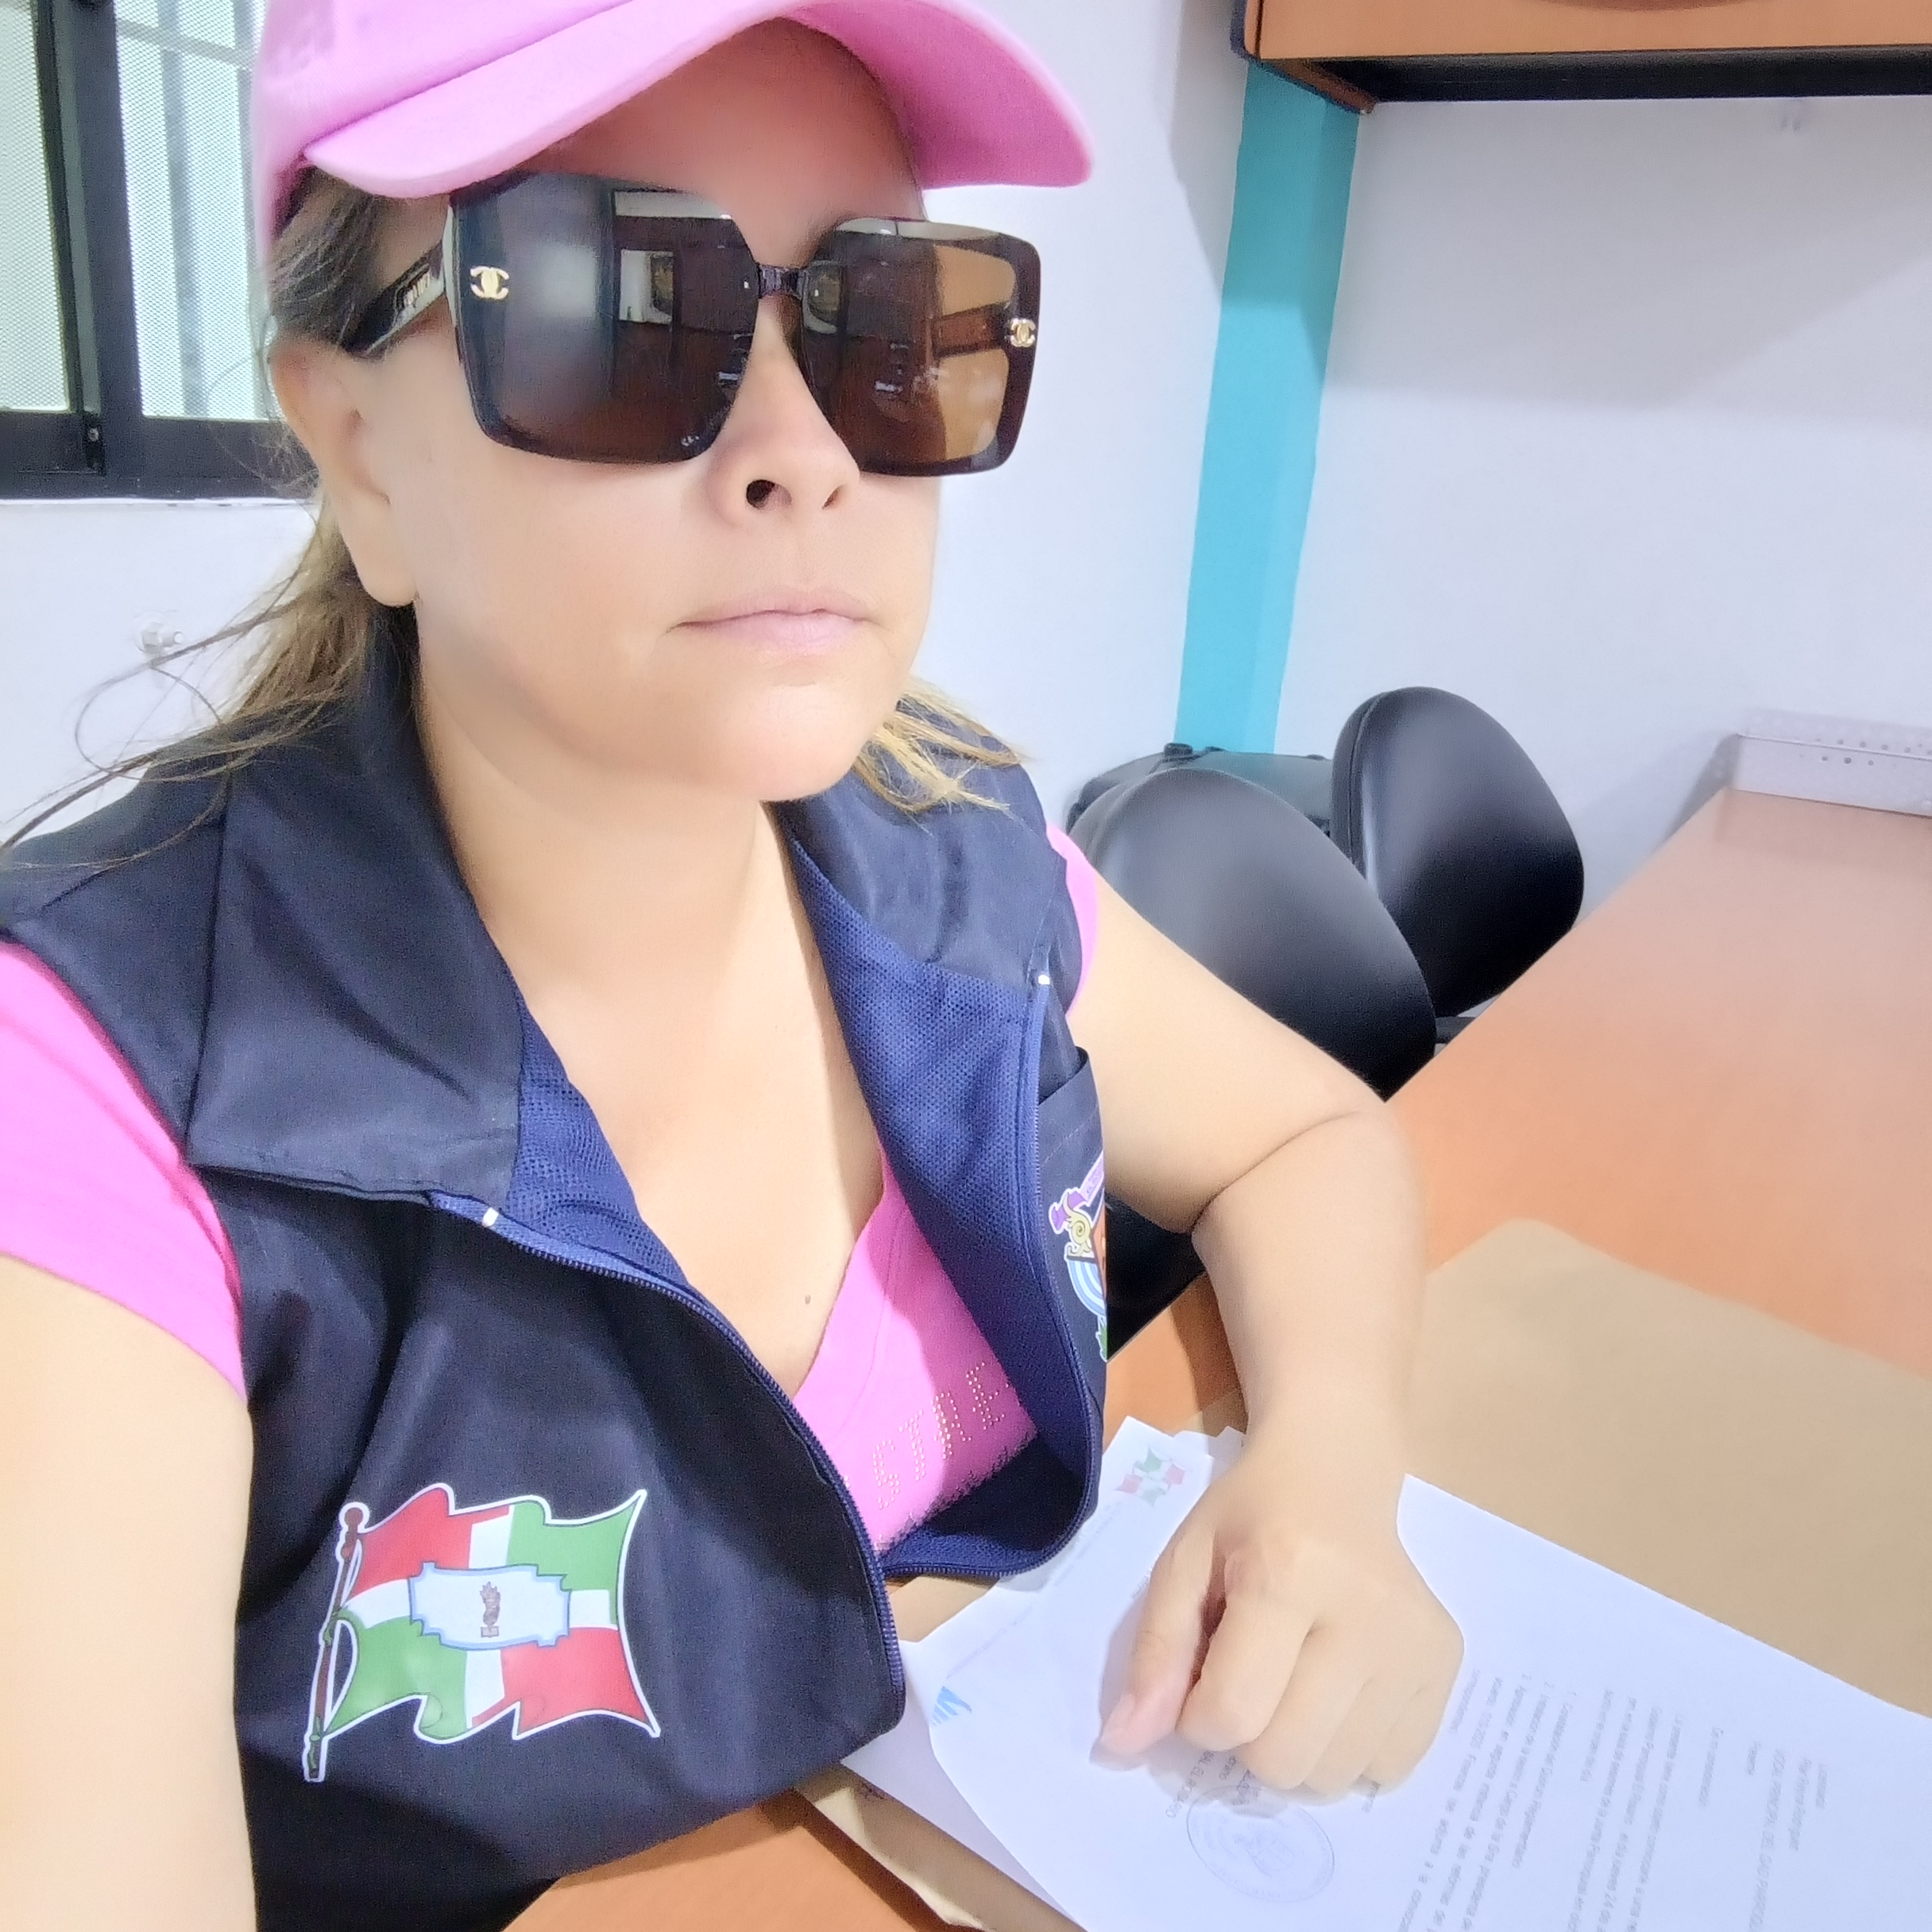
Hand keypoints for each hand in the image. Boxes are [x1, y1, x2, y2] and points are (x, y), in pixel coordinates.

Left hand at [1098, 1426, 1462, 1796]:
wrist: (1336, 1472)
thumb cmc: (1249, 1517)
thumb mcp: (1183, 1562)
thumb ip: (1154, 1653)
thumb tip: (1124, 1744)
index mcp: (1288, 1571)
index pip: (1233, 1712)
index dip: (1197, 1718)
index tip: (1199, 1678)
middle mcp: (1366, 1613)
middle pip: (1286, 1759)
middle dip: (1247, 1737)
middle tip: (1249, 1677)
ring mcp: (1416, 1644)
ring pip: (1335, 1775)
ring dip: (1297, 1746)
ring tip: (1294, 1677)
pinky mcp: (1447, 1666)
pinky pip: (1387, 1769)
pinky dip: (1348, 1748)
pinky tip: (1339, 1687)